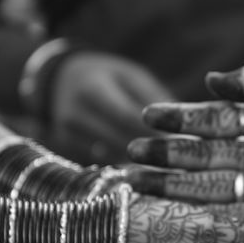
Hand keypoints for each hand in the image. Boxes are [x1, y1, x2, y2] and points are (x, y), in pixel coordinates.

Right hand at [50, 52, 172, 163]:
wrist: (60, 80)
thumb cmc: (106, 75)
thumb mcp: (129, 75)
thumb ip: (153, 96)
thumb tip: (183, 122)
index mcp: (92, 89)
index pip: (127, 117)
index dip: (154, 132)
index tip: (180, 143)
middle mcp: (75, 113)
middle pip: (120, 140)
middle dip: (151, 150)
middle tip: (180, 160)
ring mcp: (68, 133)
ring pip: (112, 154)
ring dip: (140, 161)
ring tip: (168, 166)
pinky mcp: (67, 148)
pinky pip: (102, 159)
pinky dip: (123, 162)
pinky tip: (144, 167)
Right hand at [127, 59, 243, 229]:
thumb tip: (208, 81)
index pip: (212, 121)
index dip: (180, 120)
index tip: (145, 118)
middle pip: (203, 159)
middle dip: (165, 158)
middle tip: (128, 157)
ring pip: (210, 189)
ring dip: (173, 188)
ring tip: (136, 184)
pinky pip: (234, 218)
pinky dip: (203, 217)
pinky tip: (171, 213)